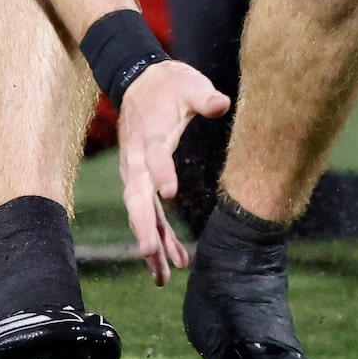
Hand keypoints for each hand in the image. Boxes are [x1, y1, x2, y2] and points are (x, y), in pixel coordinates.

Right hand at [116, 57, 230, 285]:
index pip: (154, 156)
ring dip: (151, 243)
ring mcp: (136, 173)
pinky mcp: (142, 181)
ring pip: (140, 213)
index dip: (161, 172)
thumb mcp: (187, 83)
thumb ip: (203, 96)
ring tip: (163, 276)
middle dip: (143, 225)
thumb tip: (221, 103)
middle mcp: (136, 160)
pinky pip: (149, 213)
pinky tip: (175, 261)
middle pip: (136, 196)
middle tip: (151, 252)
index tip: (171, 192)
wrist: (138, 82)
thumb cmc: (168, 84)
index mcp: (149, 135)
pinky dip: (160, 236)